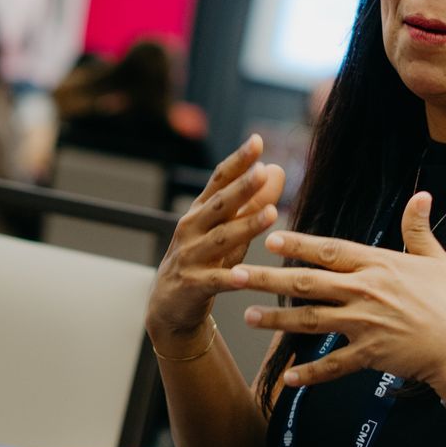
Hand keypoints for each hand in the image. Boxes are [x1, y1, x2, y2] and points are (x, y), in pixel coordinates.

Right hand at [146, 135, 285, 351]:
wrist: (169, 305)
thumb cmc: (205, 261)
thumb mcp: (227, 230)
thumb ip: (251, 203)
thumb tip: (276, 170)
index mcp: (201, 211)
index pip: (219, 180)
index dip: (238, 161)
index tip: (257, 141)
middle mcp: (192, 228)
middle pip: (219, 204)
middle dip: (241, 188)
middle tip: (262, 171)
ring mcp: (190, 256)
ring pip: (221, 239)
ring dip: (246, 226)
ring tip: (271, 215)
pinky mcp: (192, 285)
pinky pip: (214, 280)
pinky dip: (229, 278)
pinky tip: (244, 276)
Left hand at [230, 191, 445, 400]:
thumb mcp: (438, 260)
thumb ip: (419, 229)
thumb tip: (421, 196)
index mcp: (379, 264)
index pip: (329, 250)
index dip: (298, 243)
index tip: (269, 237)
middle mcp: (366, 291)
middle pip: (308, 282)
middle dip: (268, 278)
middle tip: (235, 274)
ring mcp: (366, 324)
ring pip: (311, 321)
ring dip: (277, 320)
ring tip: (248, 317)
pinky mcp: (371, 355)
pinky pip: (333, 366)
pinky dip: (310, 373)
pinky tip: (287, 377)